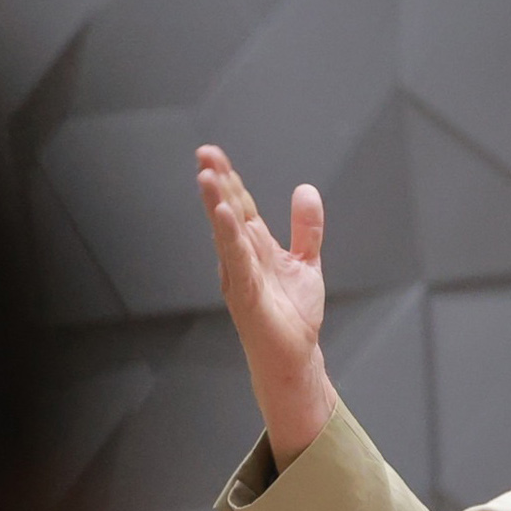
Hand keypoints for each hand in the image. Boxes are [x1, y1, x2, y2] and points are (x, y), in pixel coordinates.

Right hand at [194, 145, 336, 460]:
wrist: (294, 357)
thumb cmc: (292, 315)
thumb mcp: (306, 262)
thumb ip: (306, 227)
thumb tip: (306, 190)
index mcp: (254, 247)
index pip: (238, 206)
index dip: (228, 179)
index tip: (214, 154)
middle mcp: (242, 258)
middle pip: (227, 213)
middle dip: (215, 183)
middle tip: (203, 153)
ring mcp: (240, 276)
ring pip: (226, 233)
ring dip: (215, 204)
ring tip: (206, 177)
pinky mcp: (246, 295)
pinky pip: (237, 261)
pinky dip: (229, 238)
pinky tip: (224, 216)